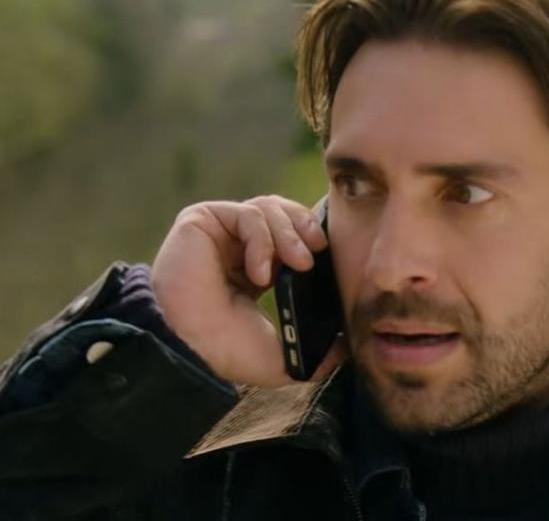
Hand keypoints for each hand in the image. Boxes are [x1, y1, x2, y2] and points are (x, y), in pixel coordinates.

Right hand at [150, 195, 346, 386]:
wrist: (189, 350)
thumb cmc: (226, 353)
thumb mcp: (284, 353)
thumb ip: (317, 349)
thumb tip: (347, 348)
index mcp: (257, 270)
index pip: (292, 233)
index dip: (312, 236)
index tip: (327, 254)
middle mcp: (237, 246)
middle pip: (283, 211)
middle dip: (306, 227)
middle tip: (317, 252)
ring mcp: (220, 232)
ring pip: (269, 208)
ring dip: (289, 234)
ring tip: (296, 264)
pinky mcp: (202, 220)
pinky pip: (247, 215)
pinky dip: (261, 241)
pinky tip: (259, 273)